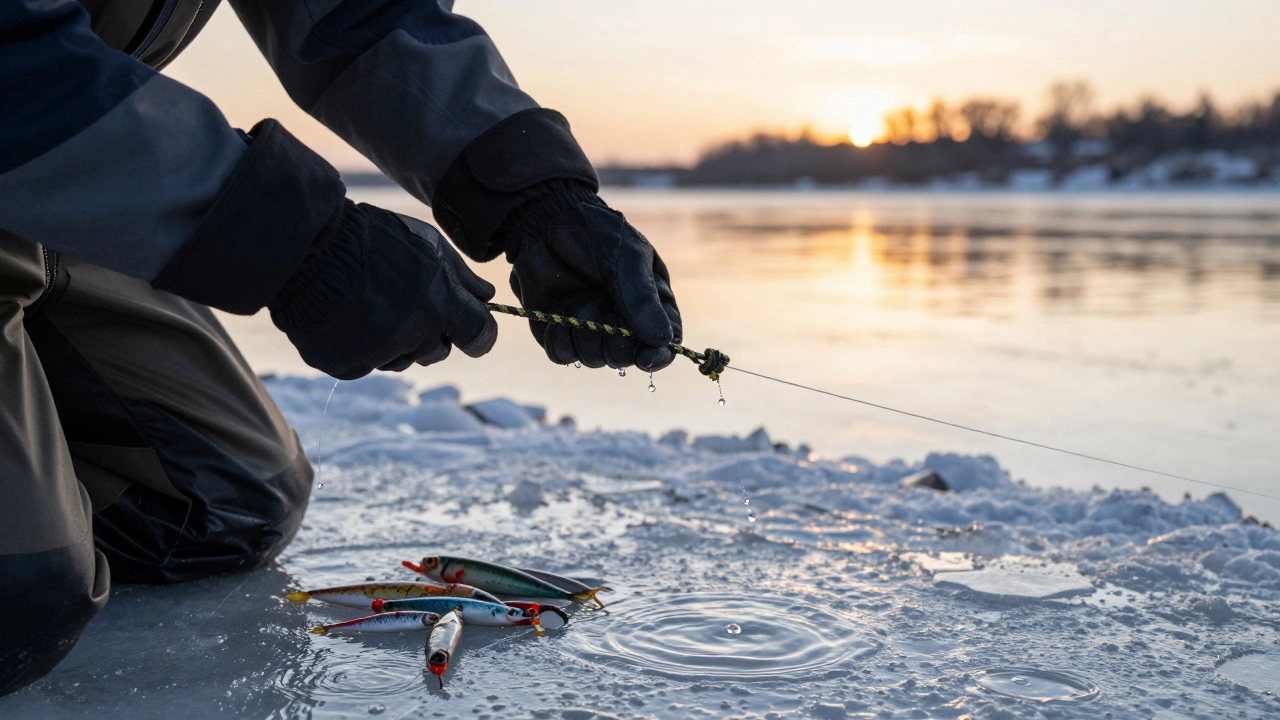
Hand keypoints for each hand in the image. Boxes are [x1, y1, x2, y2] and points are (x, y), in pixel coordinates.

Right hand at [268, 201, 496, 379]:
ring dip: (393, 341)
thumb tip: (488, 297)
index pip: (480, 338)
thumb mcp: (426, 242)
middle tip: (402, 302)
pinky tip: (345, 317)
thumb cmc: (373, 239)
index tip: (467, 326)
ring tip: (368, 303)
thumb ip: (461, 275)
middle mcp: (414, 336)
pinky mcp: (345, 367)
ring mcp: (377, 355)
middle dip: (428, 332)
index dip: (476, 332)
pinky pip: (363, 364)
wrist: (305, 250)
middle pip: (437, 351)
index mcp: (441, 305)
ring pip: (399, 359)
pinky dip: (357, 347)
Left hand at [498, 182, 681, 370]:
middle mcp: (620, 320)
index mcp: (648, 303)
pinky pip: (562, 355)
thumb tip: (663, 340)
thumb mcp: (628, 259)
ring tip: (583, 306)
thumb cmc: (598, 232)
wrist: (548, 217)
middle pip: (626, 358)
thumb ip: (642, 299)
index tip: (646, 357)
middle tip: (606, 321)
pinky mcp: (558, 328)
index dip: (657, 356)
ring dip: (587, 341)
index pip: (662, 343)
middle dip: (617, 348)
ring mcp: (588, 326)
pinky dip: (562, 344)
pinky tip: (560, 321)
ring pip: (593, 359)